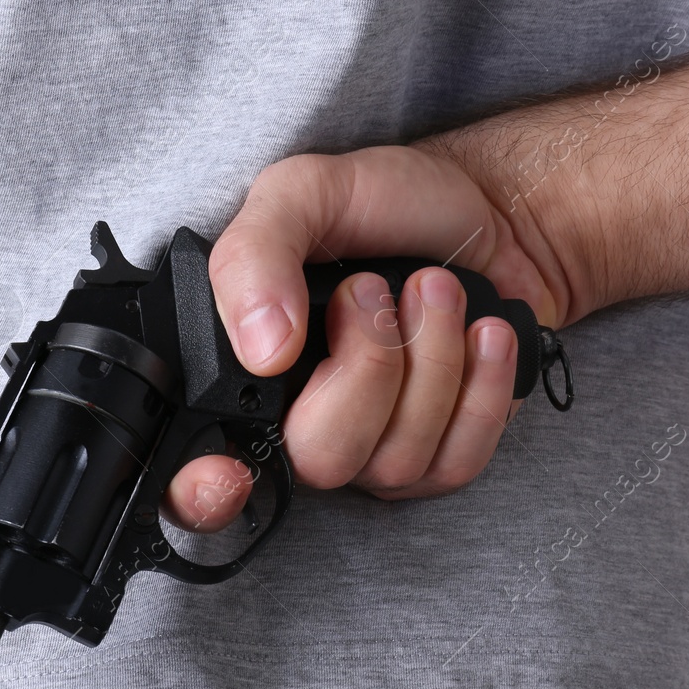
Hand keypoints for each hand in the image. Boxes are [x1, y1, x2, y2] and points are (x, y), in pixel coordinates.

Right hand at [162, 144, 567, 530]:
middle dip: (368, 365)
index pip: (198, 476)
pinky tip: (481, 330)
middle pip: (320, 460)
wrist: (490, 209)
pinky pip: (458, 460)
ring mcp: (375, 452)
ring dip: (433, 355)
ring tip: (433, 289)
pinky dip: (481, 383)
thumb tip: (259, 350)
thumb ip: (253, 257)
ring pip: (397, 459)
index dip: (201, 494)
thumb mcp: (302, 194)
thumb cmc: (387, 205)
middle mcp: (302, 426)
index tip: (225, 475)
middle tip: (375, 291)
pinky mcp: (445, 457)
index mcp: (243, 370)